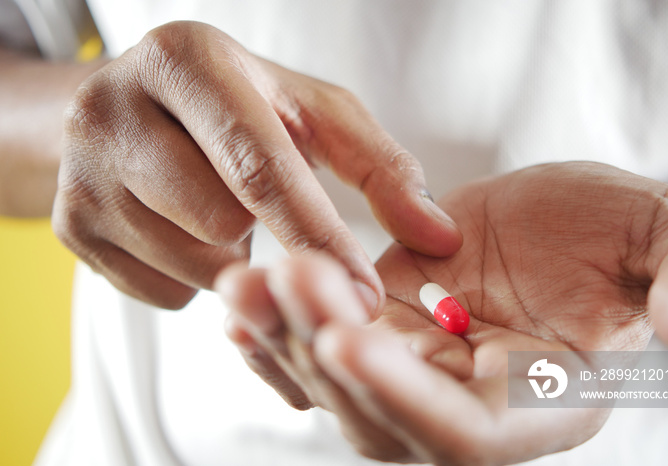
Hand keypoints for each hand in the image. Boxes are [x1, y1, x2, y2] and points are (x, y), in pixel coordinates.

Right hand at [53, 21, 460, 308]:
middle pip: (221, 223)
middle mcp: (114, 107)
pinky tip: (183, 230)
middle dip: (258, 231)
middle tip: (249, 200)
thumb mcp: (311, 114)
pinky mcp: (68, 226)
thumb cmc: (239, 108)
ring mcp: (81, 171)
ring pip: (192, 265)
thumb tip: (441, 237)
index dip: (319, 236)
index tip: (367, 296)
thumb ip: (381, 168)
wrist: (138, 109)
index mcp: (189, 63)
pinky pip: (160, 291)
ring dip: (228, 256)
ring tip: (214, 208)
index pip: (260, 165)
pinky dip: (191, 275)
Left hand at [217, 162, 667, 464]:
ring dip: (285, 338)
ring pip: (337, 384)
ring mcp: (415, 372)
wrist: (568, 222)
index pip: (464, 433)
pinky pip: (320, 353)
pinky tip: (237, 309)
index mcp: (539, 404)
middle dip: (326, 349)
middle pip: (380, 411)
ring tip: (243, 283)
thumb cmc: (624, 235)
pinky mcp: (382, 331)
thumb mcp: (667, 241)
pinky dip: (275, 338)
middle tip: (283, 277)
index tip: (353, 340)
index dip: (408, 396)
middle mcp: (465, 405)